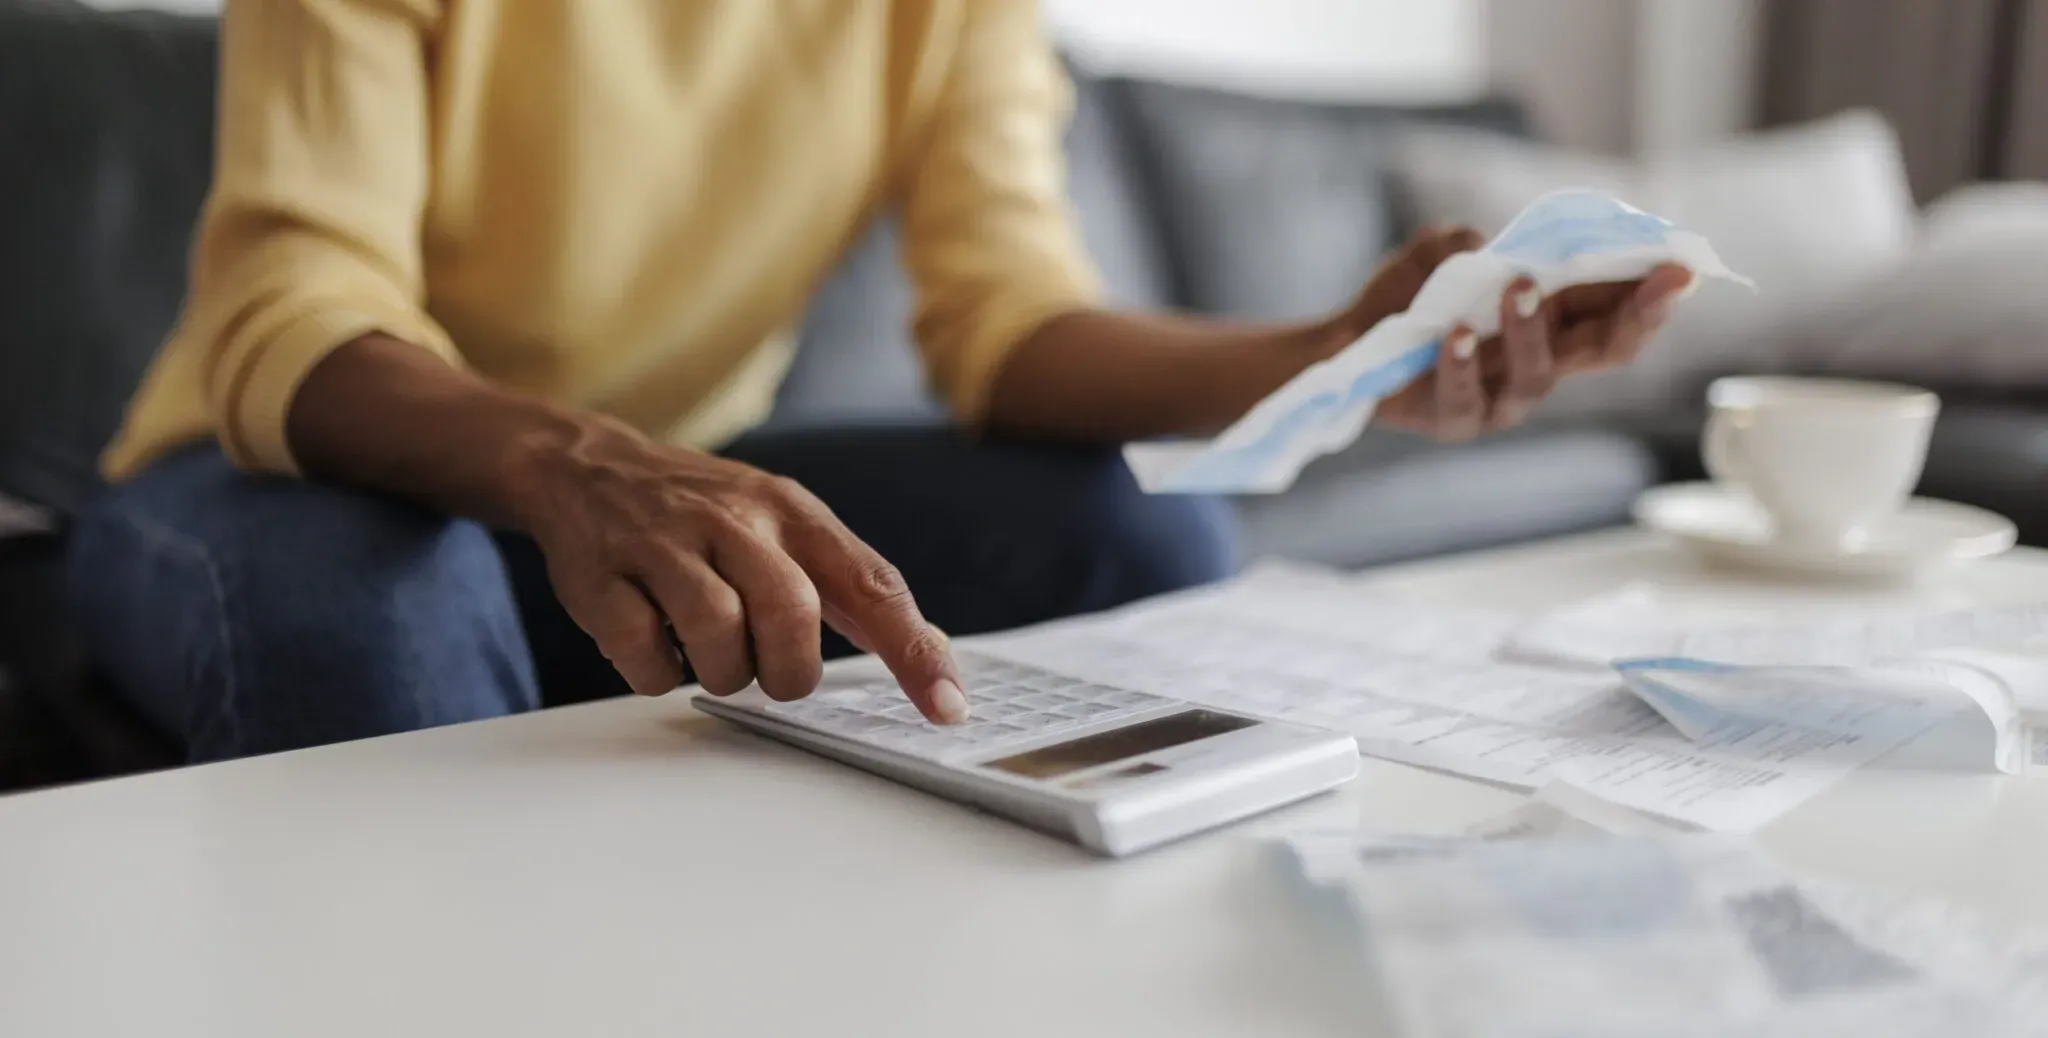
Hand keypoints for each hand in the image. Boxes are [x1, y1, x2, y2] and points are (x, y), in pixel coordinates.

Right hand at [502, 415, 968, 722]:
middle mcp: (734, 519)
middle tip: (771, 673)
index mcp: (791, 512)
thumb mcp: (784, 521)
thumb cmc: (704, 512)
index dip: (914, 652)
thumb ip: (849, 583)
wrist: (585, 466)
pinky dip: (657, 671)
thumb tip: (930, 650)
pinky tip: (658, 646)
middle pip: (792, 614)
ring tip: (711, 657)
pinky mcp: (602, 576)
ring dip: (724, 673)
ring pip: (717, 635)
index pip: (872, 584)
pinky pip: (644, 653)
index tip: (947, 707)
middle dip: (789, 671)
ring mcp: (664, 544)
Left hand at [1337, 227, 1695, 440]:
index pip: (1619, 311)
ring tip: (1518, 287)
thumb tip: (1494, 249)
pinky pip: (1465, 401)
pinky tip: (1455, 336)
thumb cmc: (1408, 297)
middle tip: (1662, 280)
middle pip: (1606, 350)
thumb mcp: (1442, 254)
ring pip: (1537, 375)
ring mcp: (1499, 397)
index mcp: (1555, 321)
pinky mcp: (1453, 419)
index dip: (1656, 292)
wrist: (1346, 343)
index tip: (1685, 266)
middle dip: (1639, 314)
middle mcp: (1539, 363)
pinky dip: (1461, 366)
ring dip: (1533, 328)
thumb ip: (1473, 244)